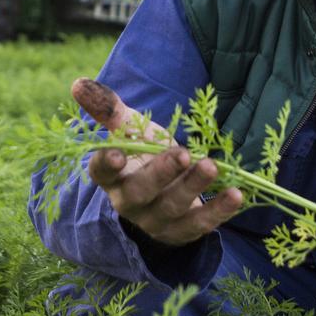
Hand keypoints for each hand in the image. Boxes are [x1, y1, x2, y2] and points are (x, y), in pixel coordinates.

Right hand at [74, 78, 243, 246]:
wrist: (166, 193)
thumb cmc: (144, 156)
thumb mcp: (130, 131)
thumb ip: (109, 108)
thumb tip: (79, 83)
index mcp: (113, 178)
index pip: (101, 173)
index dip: (107, 165)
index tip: (117, 153)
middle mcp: (130, 203)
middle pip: (140, 192)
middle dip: (160, 173)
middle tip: (181, 154)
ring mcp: (156, 221)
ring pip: (172, 207)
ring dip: (193, 187)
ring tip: (211, 166)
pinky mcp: (183, 232)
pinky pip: (201, 225)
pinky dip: (219, 210)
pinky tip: (236, 194)